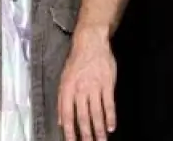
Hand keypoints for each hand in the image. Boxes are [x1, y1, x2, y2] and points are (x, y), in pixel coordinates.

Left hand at [58, 26, 115, 140]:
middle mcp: (80, 89)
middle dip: (86, 134)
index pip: (67, 115)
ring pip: (97, 113)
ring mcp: (94, 87)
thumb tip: (61, 120)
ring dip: (99, 129)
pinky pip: (109, 103)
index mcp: (67, 89)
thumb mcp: (64, 78)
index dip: (69, 131)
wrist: (90, 42)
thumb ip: (62, 100)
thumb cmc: (77, 60)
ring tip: (101, 140)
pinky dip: (111, 116)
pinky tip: (111, 126)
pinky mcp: (107, 83)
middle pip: (83, 117)